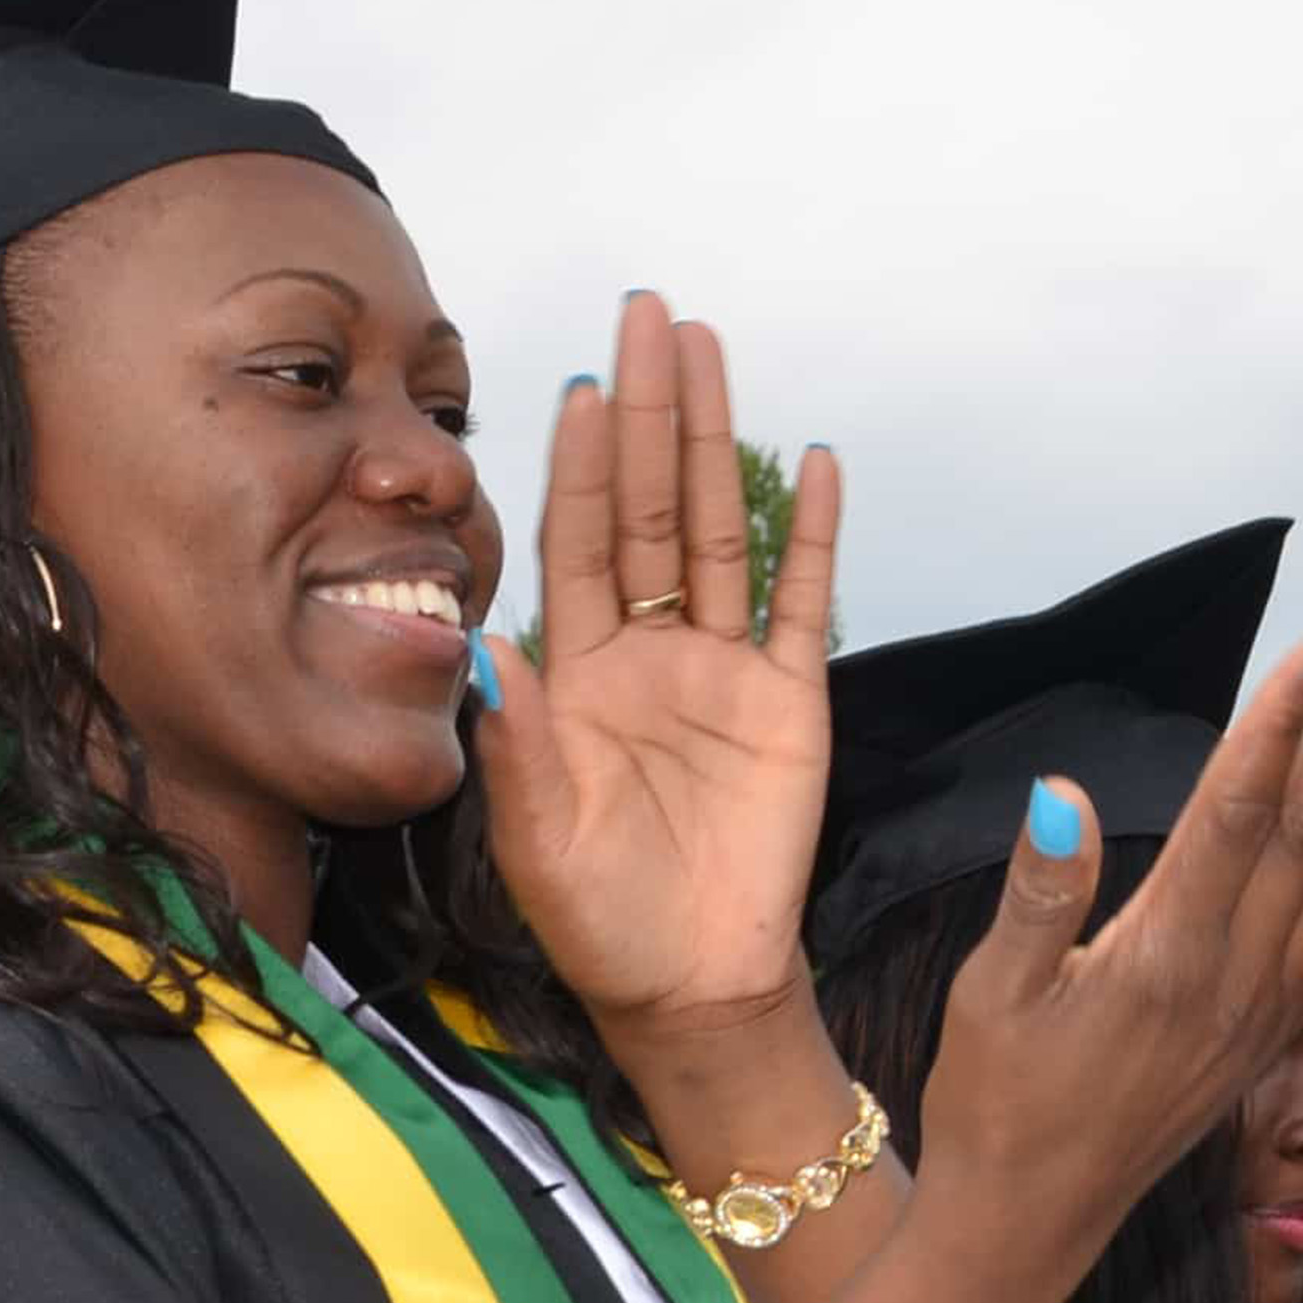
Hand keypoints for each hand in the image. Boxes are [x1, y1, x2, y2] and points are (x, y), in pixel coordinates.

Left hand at [473, 299, 846, 1048]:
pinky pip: (802, 603)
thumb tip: (488, 642)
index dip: (576, 461)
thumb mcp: (535, 831)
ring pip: (718, 530)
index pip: (576, 542)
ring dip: (714, 440)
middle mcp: (649, 652)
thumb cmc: (598, 916)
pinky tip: (815, 464)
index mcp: (578, 673)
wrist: (690, 987)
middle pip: (646, 506)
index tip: (574, 381)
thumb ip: (518, 737)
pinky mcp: (790, 704)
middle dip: (645, 410)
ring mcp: (724, 672)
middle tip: (646, 315)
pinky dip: (810, 536)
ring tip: (709, 352)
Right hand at [898, 616, 1302, 1278]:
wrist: (1035, 1218)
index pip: (1241, 813)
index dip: (1286, 722)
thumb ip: (1039, 895)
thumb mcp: (992, 996)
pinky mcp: (1281, 1028)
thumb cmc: (996, 1100)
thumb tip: (1063, 792)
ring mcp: (1271, 1003)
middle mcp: (1238, 975)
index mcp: (1165, 955)